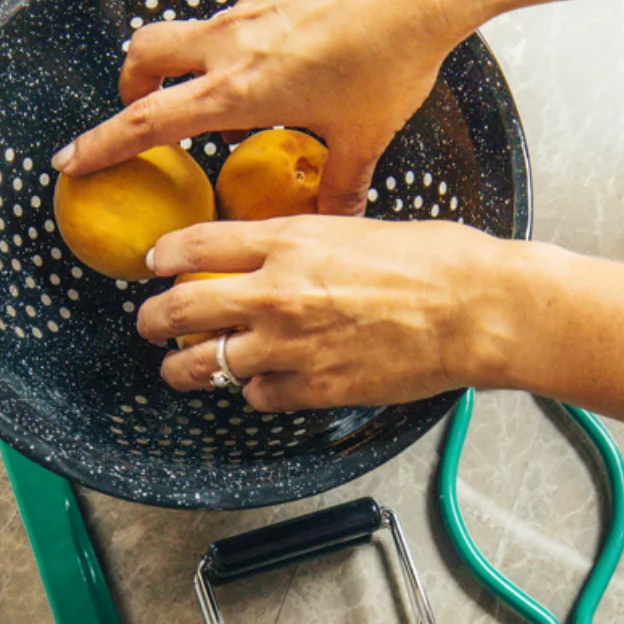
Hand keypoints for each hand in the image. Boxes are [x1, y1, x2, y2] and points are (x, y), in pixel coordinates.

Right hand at [53, 0, 482, 214]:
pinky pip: (226, 24)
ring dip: (176, 67)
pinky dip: (222, 52)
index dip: (102, 144)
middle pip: (143, 55)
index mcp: (241, 91)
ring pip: (182, 34)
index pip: (148, 121)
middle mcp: (231, 46)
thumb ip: (340, 187)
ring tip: (210, 106)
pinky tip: (268, 73)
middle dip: (128, 87)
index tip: (69, 160)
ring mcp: (248, 13)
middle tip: (139, 118)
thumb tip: (336, 222)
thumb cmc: (392, 58)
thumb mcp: (363, 138)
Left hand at [136, 216, 506, 411]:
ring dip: (183, 368)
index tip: (156, 263)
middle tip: (148, 323)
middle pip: (181, 308)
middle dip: (152, 318)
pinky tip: (263, 384)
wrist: (475, 310)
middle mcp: (276, 293)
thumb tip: (274, 256)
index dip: (165, 256)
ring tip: (177, 370)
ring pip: (207, 364)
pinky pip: (259, 395)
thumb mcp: (357, 228)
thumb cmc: (434, 263)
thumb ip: (304, 243)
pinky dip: (255, 391)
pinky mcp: (314, 388)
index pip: (196, 245)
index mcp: (288, 242)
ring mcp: (290, 345)